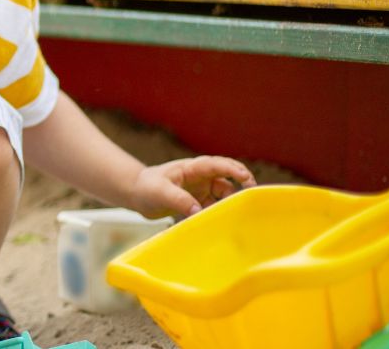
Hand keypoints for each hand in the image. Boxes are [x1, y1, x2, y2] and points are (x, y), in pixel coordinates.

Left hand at [129, 156, 256, 218]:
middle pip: (225, 177)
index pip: (216, 165)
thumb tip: (198, 211)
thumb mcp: (160, 192)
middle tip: (253, 195)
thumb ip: (179, 200)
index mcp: (191, 168)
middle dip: (241, 182)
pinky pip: (213, 206)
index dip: (233, 170)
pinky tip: (224, 223)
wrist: (135, 194)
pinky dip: (219, 213)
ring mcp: (199, 189)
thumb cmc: (146, 187)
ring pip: (222, 194)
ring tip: (239, 214)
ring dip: (230, 202)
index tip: (247, 178)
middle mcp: (198, 177)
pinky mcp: (196, 201)